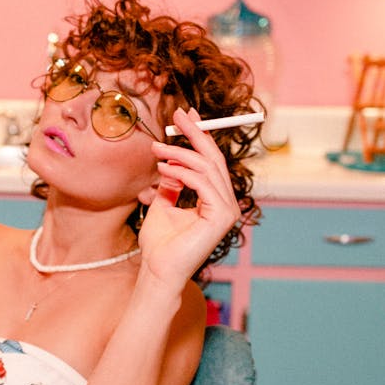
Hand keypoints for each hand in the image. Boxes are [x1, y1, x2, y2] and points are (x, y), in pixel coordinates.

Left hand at [139, 107, 241, 286]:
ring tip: (157, 150)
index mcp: (216, 200)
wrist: (157, 270)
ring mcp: (227, 210)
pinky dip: (181, 172)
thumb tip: (169, 161)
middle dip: (195, 133)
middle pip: (214, 158)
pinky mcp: (221, 216)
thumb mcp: (163, 204)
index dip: (200, 136)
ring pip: (207, 168)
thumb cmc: (159, 244)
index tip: (185, 116)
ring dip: (180, 154)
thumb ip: (171, 184)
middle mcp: (226, 203)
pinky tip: (163, 169)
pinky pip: (202, 183)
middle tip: (178, 114)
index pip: (211, 161)